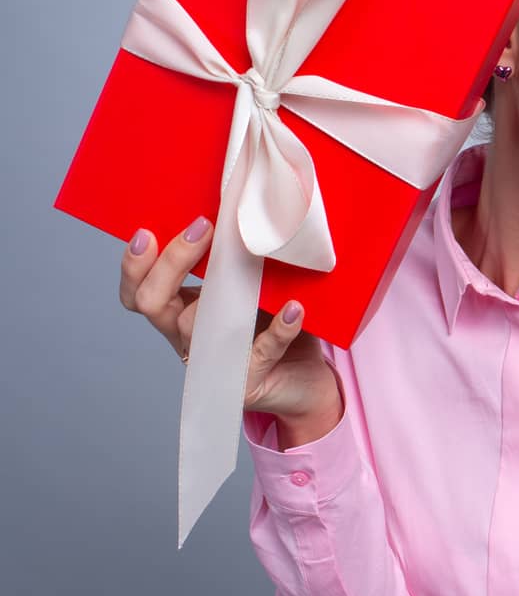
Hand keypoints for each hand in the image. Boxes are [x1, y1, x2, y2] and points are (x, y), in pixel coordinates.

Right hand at [119, 215, 341, 427]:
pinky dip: (277, 329)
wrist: (306, 380)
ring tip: (254, 265)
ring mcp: (214, 363)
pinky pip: (259, 351)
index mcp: (181, 312)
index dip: (135, 266)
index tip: (147, 233)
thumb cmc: (275, 326)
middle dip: (171, 262)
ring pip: (198, 327)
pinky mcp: (247, 382)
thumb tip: (243, 214)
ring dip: (225, 294)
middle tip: (203, 228)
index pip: (138, 292)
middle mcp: (189, 338)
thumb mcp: (252, 288)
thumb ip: (238, 262)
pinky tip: (293, 309)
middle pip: (153, 302)